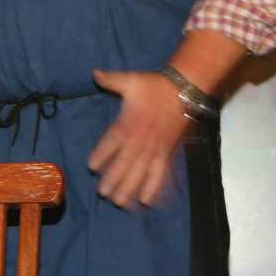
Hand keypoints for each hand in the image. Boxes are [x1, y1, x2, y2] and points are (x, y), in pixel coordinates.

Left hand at [87, 68, 189, 207]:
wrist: (183, 90)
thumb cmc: (154, 86)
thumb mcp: (131, 80)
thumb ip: (111, 80)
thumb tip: (94, 72)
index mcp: (130, 121)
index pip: (112, 141)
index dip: (102, 154)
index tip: (91, 166)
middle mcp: (141, 137)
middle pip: (126, 161)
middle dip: (114, 178)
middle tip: (103, 193)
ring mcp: (155, 147)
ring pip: (141, 171)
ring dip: (131, 187)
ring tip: (120, 202)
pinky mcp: (167, 152)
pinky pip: (160, 172)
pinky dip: (154, 186)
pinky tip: (146, 200)